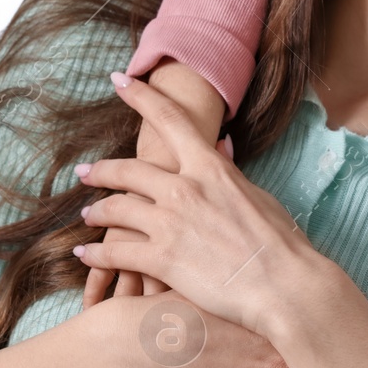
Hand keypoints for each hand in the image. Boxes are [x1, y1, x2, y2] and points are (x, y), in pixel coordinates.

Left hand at [74, 72, 338, 338]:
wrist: (283, 285)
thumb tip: (221, 145)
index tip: (119, 81)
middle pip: (127, 170)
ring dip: (96, 212)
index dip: (140, 96)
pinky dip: (95, 254)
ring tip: (87, 216)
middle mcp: (184, 189)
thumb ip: (229, 172)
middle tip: (83, 173)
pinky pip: (115, 252)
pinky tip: (83, 255)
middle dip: (99, 171)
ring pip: (115, 209)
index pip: (169, 119)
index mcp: (210, 168)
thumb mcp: (256, 196)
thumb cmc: (280, 243)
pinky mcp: (161, 260)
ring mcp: (170, 224)